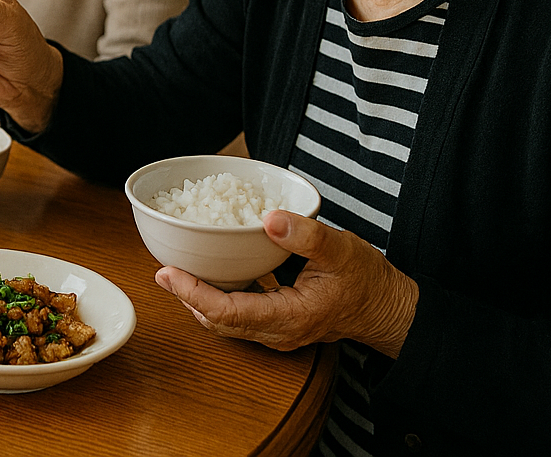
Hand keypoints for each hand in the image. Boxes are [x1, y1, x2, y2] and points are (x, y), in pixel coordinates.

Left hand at [155, 210, 419, 357]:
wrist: (388, 308)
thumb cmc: (368, 280)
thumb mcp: (342, 249)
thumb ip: (306, 235)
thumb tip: (270, 218)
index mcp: (291, 317)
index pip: (230, 313)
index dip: (194, 294)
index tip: (168, 274)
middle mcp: (279, 331)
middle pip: (220, 321)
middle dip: (187, 296)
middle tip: (162, 270)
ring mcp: (277, 331)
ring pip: (226, 322)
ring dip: (199, 299)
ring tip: (176, 272)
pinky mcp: (277, 323)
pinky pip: (239, 316)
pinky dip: (217, 297)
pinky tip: (210, 274)